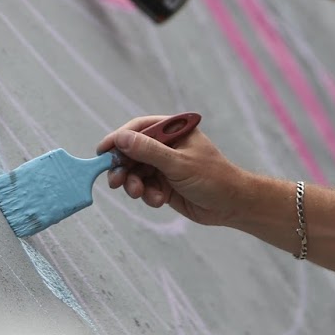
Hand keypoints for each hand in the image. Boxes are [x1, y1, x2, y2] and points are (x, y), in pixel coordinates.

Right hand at [99, 116, 250, 226]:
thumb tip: (121, 138)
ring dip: (134, 184)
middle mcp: (167, 146)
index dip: (119, 139)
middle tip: (115, 181)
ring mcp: (165, 165)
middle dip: (123, 167)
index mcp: (173, 130)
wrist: (232, 205)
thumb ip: (149, 151)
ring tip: (140, 194)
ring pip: (136, 172)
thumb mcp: (179, 164)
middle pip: (132, 152)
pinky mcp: (164, 184)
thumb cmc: (213, 178)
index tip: (102, 151)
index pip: (139, 129)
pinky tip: (158, 200)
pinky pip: (145, 187)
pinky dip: (147, 194)